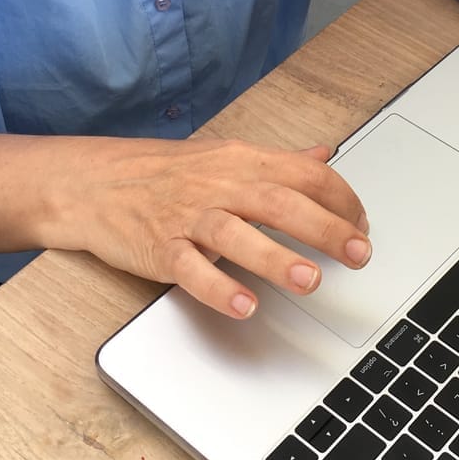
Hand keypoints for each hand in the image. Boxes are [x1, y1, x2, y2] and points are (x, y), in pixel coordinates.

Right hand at [62, 135, 370, 319]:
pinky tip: (244, 305)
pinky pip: (191, 269)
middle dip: (323, 227)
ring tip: (309, 281)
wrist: (95, 182)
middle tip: (358, 253)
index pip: (302, 173)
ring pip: (236, 234)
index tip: (362, 225)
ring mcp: (189, 217)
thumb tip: (323, 154)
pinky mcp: (161, 247)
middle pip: (278, 201)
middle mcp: (219, 185)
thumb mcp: (226, 156)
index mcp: (241, 161)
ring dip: (275, 257)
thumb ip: (278, 160)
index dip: (340, 198)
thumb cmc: (164, 173)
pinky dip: (218, 287)